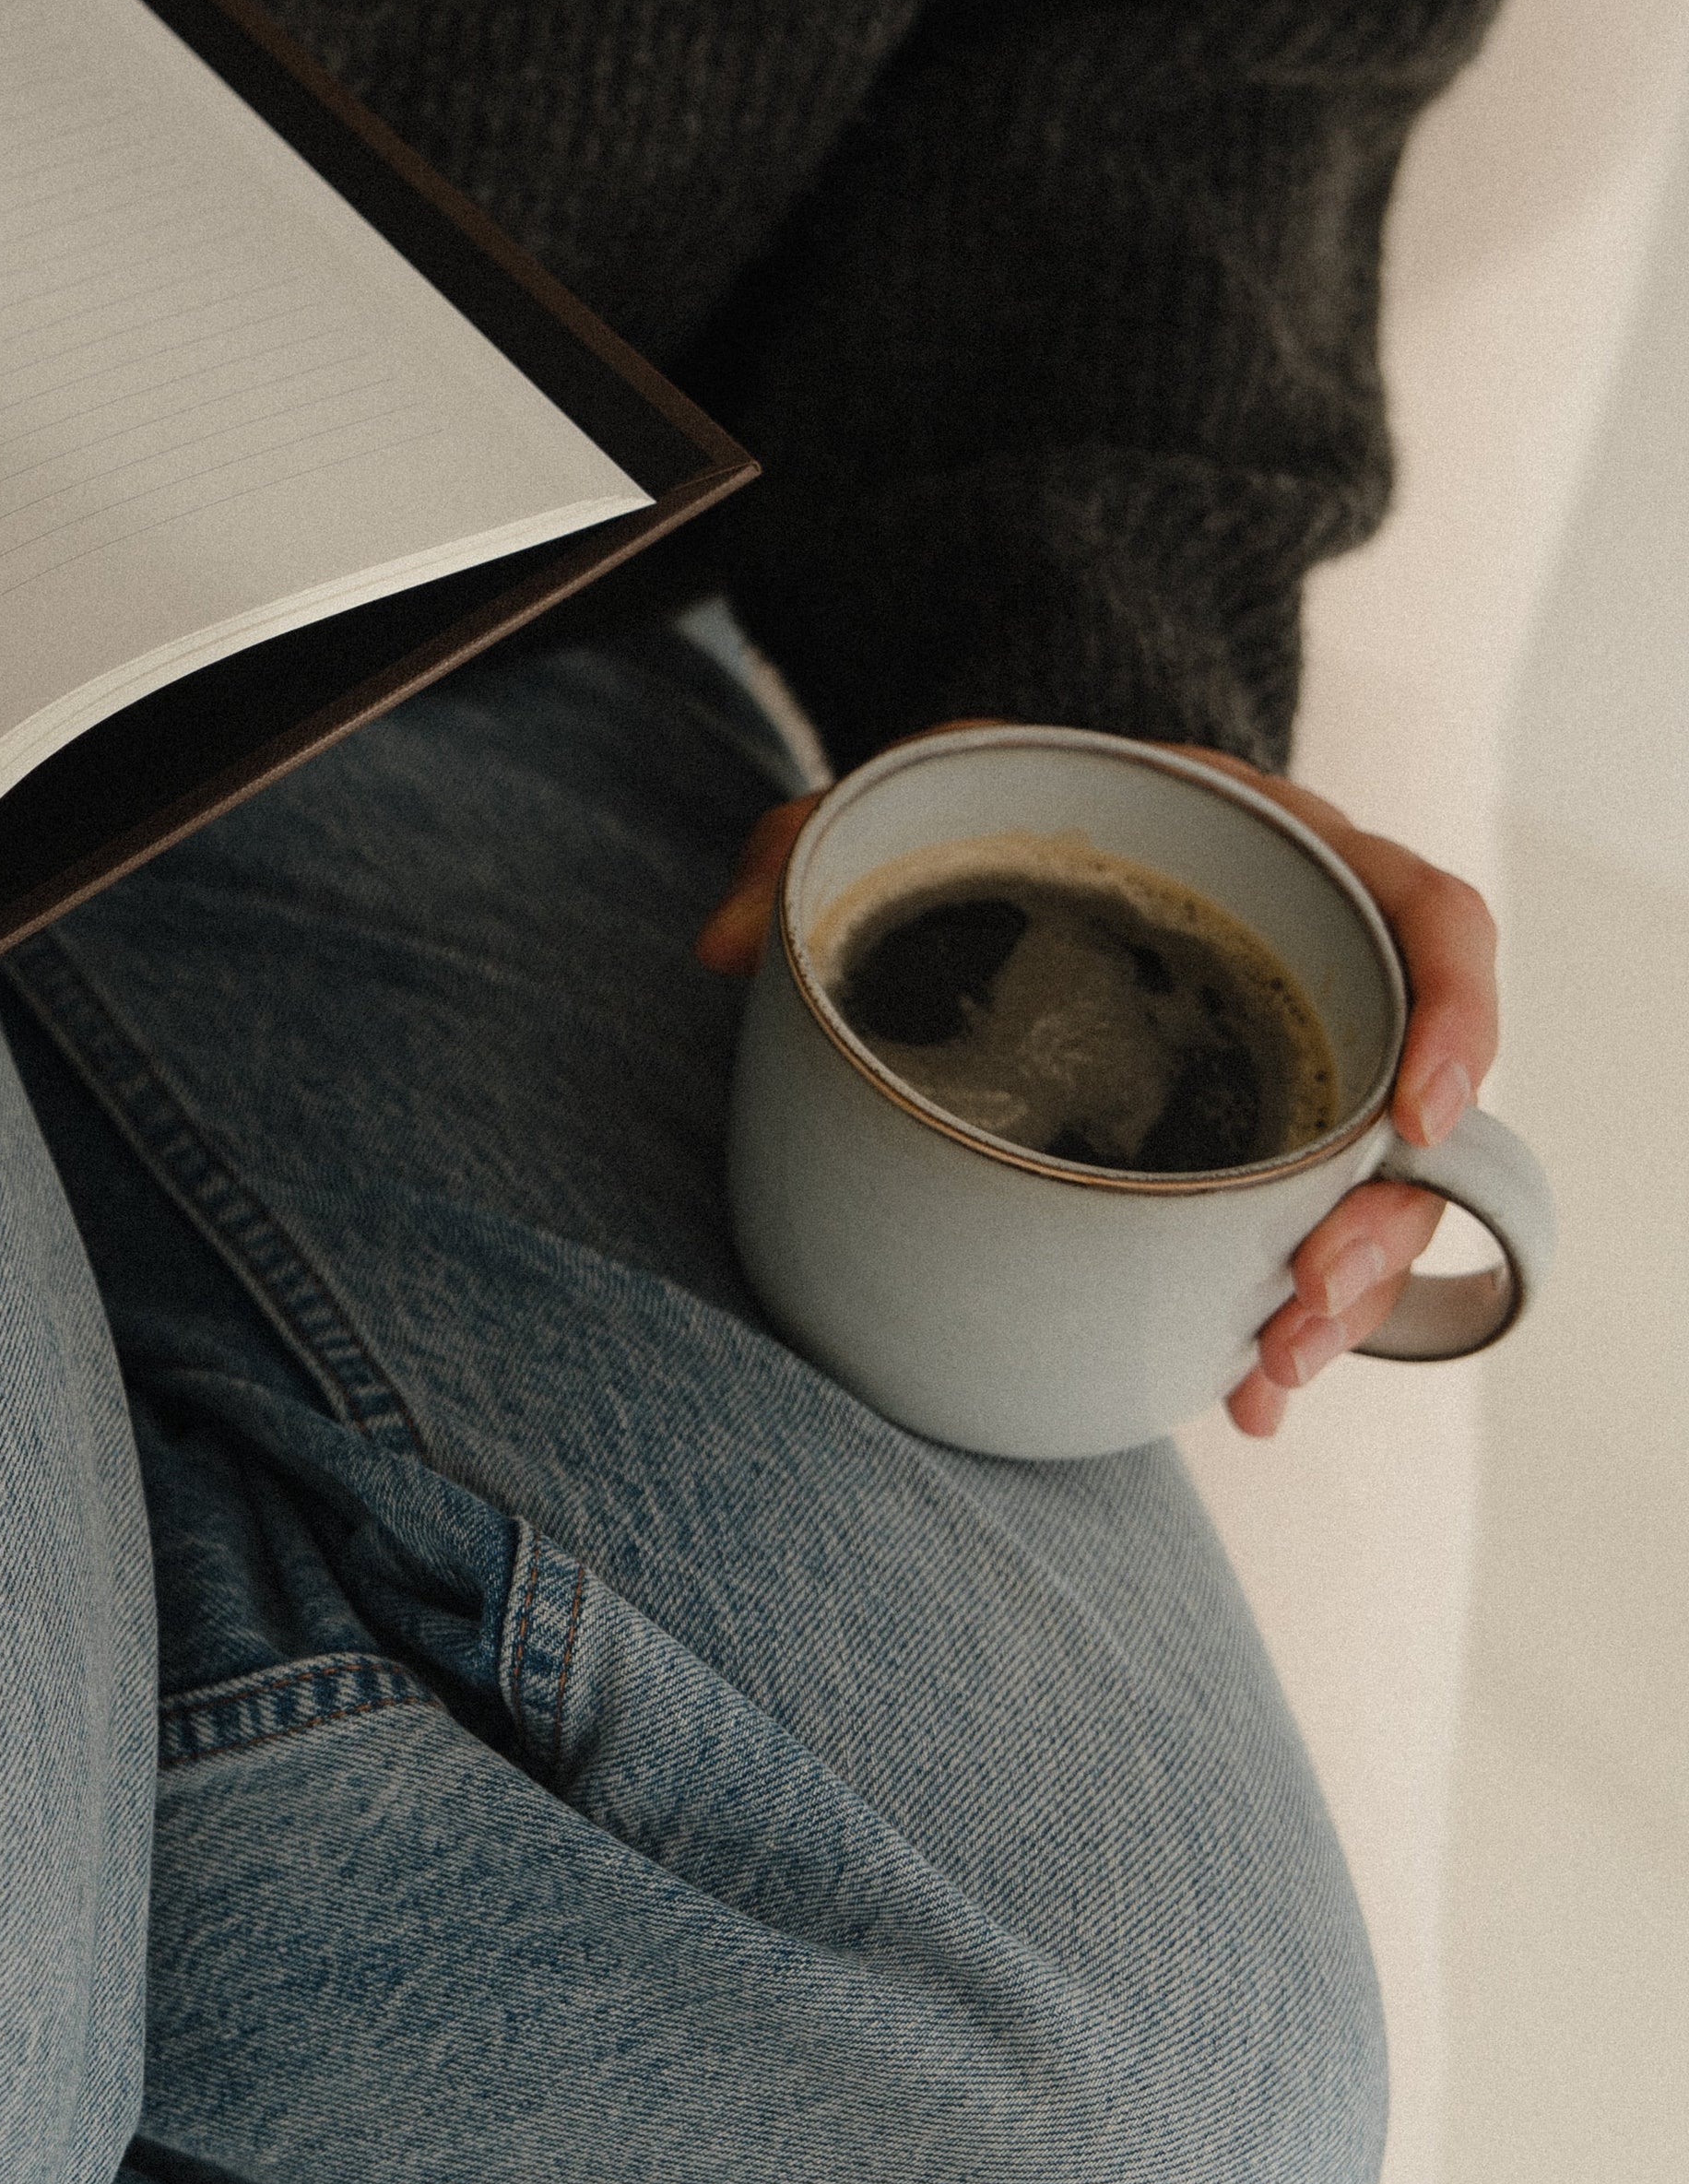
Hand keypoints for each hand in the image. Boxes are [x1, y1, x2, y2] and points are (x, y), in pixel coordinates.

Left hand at [698, 742, 1498, 1440]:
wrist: (1019, 813)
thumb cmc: (992, 795)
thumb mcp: (914, 787)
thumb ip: (814, 841)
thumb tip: (724, 947)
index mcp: (1281, 851)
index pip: (1432, 915)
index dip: (1459, 1013)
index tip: (1420, 1114)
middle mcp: (1317, 958)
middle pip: (1420, 1095)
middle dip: (1386, 1219)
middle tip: (1307, 1299)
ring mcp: (1294, 1057)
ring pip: (1371, 1189)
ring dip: (1343, 1295)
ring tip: (1267, 1371)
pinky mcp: (1249, 1135)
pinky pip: (1298, 1227)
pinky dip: (1278, 1315)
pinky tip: (1237, 1396)